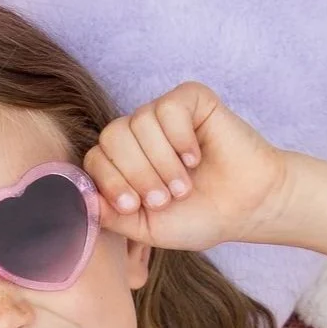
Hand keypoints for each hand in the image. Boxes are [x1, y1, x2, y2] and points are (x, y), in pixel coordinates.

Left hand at [83, 81, 292, 253]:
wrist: (245, 208)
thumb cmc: (197, 218)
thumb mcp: (146, 228)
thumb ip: (112, 216)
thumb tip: (81, 199)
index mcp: (122, 163)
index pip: (94, 159)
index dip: (110, 181)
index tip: (135, 206)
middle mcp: (138, 134)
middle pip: (112, 137)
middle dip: (136, 174)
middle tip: (164, 199)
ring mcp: (162, 115)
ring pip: (139, 122)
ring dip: (162, 162)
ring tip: (184, 185)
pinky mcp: (190, 100)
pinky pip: (169, 107)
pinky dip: (180, 137)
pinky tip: (197, 156)